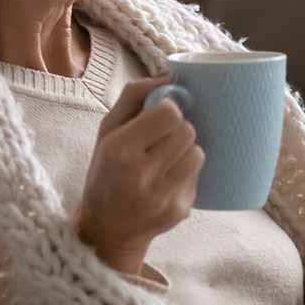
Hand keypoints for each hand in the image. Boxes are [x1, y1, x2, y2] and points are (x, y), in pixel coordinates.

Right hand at [75, 74, 205, 273]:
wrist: (106, 229)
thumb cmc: (106, 171)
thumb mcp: (107, 130)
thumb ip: (134, 96)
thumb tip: (169, 74)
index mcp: (120, 149)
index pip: (169, 114)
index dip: (169, 109)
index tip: (160, 114)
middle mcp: (141, 175)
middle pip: (187, 131)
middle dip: (177, 130)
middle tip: (162, 138)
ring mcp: (162, 197)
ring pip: (198, 153)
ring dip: (186, 151)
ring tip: (166, 158)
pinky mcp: (179, 211)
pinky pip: (197, 177)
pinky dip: (186, 173)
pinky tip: (167, 180)